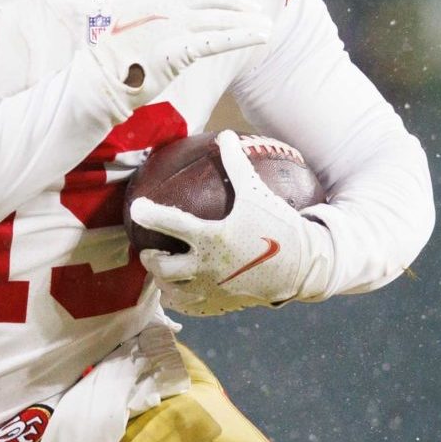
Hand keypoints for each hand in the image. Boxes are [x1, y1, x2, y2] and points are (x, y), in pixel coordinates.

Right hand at [85, 0, 269, 104]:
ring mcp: (172, 26)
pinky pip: (219, 41)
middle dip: (238, 2)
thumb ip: (150, 9)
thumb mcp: (127, 19)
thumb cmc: (111, 55)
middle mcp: (164, 4)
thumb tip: (171, 7)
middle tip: (256, 7)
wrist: (97, 79)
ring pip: (219, 19)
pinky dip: (243, 37)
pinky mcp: (179, 51)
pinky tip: (261, 36)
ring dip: (247, 20)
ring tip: (265, 24)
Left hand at [131, 131, 334, 315]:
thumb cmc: (278, 224)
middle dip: (149, 258)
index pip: (169, 223)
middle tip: (148, 251)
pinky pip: (192, 306)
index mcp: (211, 236)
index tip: (137, 208)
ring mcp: (213, 288)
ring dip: (163, 281)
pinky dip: (183, 299)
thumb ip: (237, 163)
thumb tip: (225, 135)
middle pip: (161, 266)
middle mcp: (206, 265)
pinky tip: (183, 292)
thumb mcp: (257, 192)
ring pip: (173, 291)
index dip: (148, 214)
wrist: (303, 266)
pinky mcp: (222, 303)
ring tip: (162, 273)